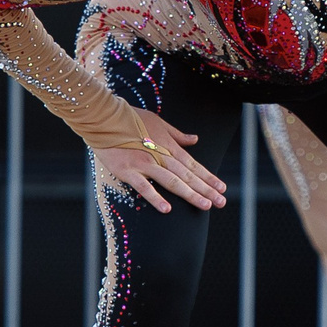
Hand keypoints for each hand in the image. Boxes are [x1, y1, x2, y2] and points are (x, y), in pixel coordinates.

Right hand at [94, 108, 228, 213]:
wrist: (104, 116)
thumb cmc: (131, 118)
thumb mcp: (159, 122)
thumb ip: (177, 135)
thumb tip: (195, 139)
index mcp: (168, 146)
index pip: (193, 165)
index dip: (208, 177)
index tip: (222, 188)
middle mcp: (161, 155)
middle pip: (187, 176)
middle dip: (206, 189)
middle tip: (221, 202)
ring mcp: (145, 164)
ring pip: (172, 181)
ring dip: (190, 194)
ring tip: (205, 206)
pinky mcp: (128, 171)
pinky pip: (144, 187)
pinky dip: (155, 197)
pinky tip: (167, 209)